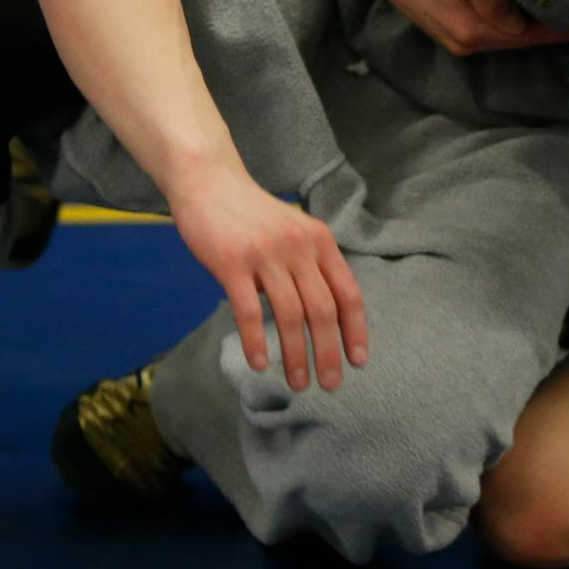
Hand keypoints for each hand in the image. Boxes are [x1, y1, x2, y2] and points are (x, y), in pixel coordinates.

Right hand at [167, 164, 368, 390]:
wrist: (210, 183)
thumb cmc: (253, 215)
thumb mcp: (295, 232)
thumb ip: (311, 265)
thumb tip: (326, 312)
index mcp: (321, 241)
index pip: (349, 293)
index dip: (356, 330)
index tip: (358, 361)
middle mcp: (300, 248)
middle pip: (324, 310)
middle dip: (329, 352)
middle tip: (330, 385)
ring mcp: (266, 255)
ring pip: (291, 315)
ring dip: (296, 355)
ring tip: (298, 383)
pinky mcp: (232, 263)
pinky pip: (249, 310)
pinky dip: (257, 341)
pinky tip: (260, 364)